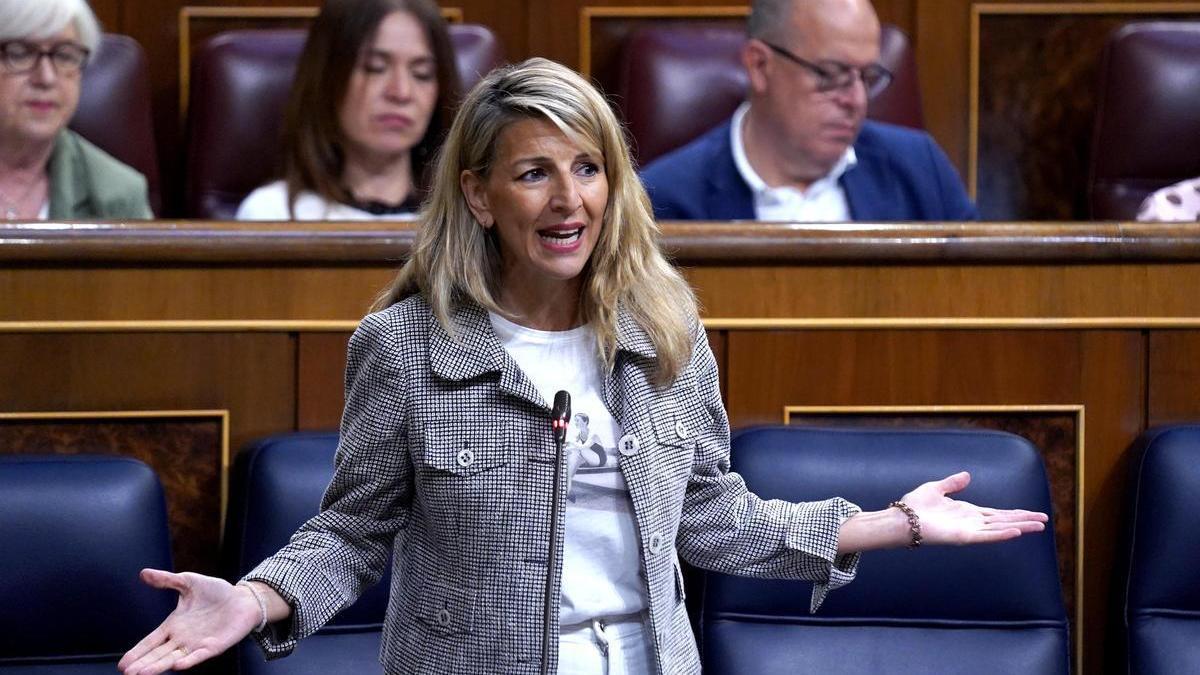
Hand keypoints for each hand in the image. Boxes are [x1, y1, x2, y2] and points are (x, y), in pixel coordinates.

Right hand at [118, 569, 260, 674]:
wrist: (243, 598)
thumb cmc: (216, 591)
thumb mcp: (188, 582)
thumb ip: (167, 580)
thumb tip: (143, 573)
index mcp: (174, 625)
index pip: (151, 641)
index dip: (137, 652)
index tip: (122, 664)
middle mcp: (182, 638)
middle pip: (158, 654)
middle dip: (142, 663)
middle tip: (127, 673)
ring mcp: (197, 644)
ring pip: (173, 658)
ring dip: (159, 666)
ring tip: (141, 674)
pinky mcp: (214, 646)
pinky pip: (199, 656)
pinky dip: (188, 661)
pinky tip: (176, 666)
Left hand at [900, 471, 1048, 545]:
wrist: (901, 519)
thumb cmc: (915, 507)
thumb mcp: (936, 489)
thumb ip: (953, 484)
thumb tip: (968, 475)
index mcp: (967, 512)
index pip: (997, 513)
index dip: (1016, 513)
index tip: (1033, 514)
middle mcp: (972, 522)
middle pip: (1004, 521)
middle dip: (1025, 520)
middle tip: (1045, 521)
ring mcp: (969, 530)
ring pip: (1000, 528)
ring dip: (1020, 526)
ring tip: (1040, 526)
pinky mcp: (963, 537)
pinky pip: (986, 535)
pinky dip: (1001, 534)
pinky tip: (1017, 531)